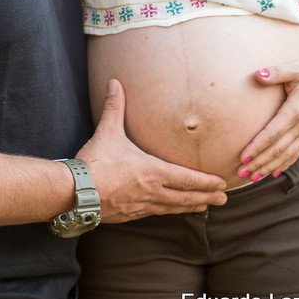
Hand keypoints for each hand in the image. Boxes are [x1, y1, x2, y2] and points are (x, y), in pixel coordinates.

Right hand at [77, 79, 226, 222]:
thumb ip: (115, 107)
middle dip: (207, 197)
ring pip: (173, 208)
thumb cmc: (95, 162)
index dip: (206, 182)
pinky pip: (155, 214)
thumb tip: (115, 83)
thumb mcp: (107, 132)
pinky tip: (170, 212)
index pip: (187, 179)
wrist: (75, 192)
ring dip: (191, 207)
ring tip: (205, 207)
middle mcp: (152, 191)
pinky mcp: (129, 215)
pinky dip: (169, 212)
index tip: (222, 184)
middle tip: (224, 199)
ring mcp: (141, 206)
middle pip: (186, 197)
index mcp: (152, 171)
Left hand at [235, 56, 298, 181]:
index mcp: (297, 110)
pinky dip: (284, 164)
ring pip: (287, 155)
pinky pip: (296, 153)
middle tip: (240, 173)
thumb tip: (257, 75)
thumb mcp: (296, 67)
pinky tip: (272, 172)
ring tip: (252, 178)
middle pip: (278, 149)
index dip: (257, 147)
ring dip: (269, 167)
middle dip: (259, 162)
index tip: (243, 157)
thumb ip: (276, 72)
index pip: (274, 133)